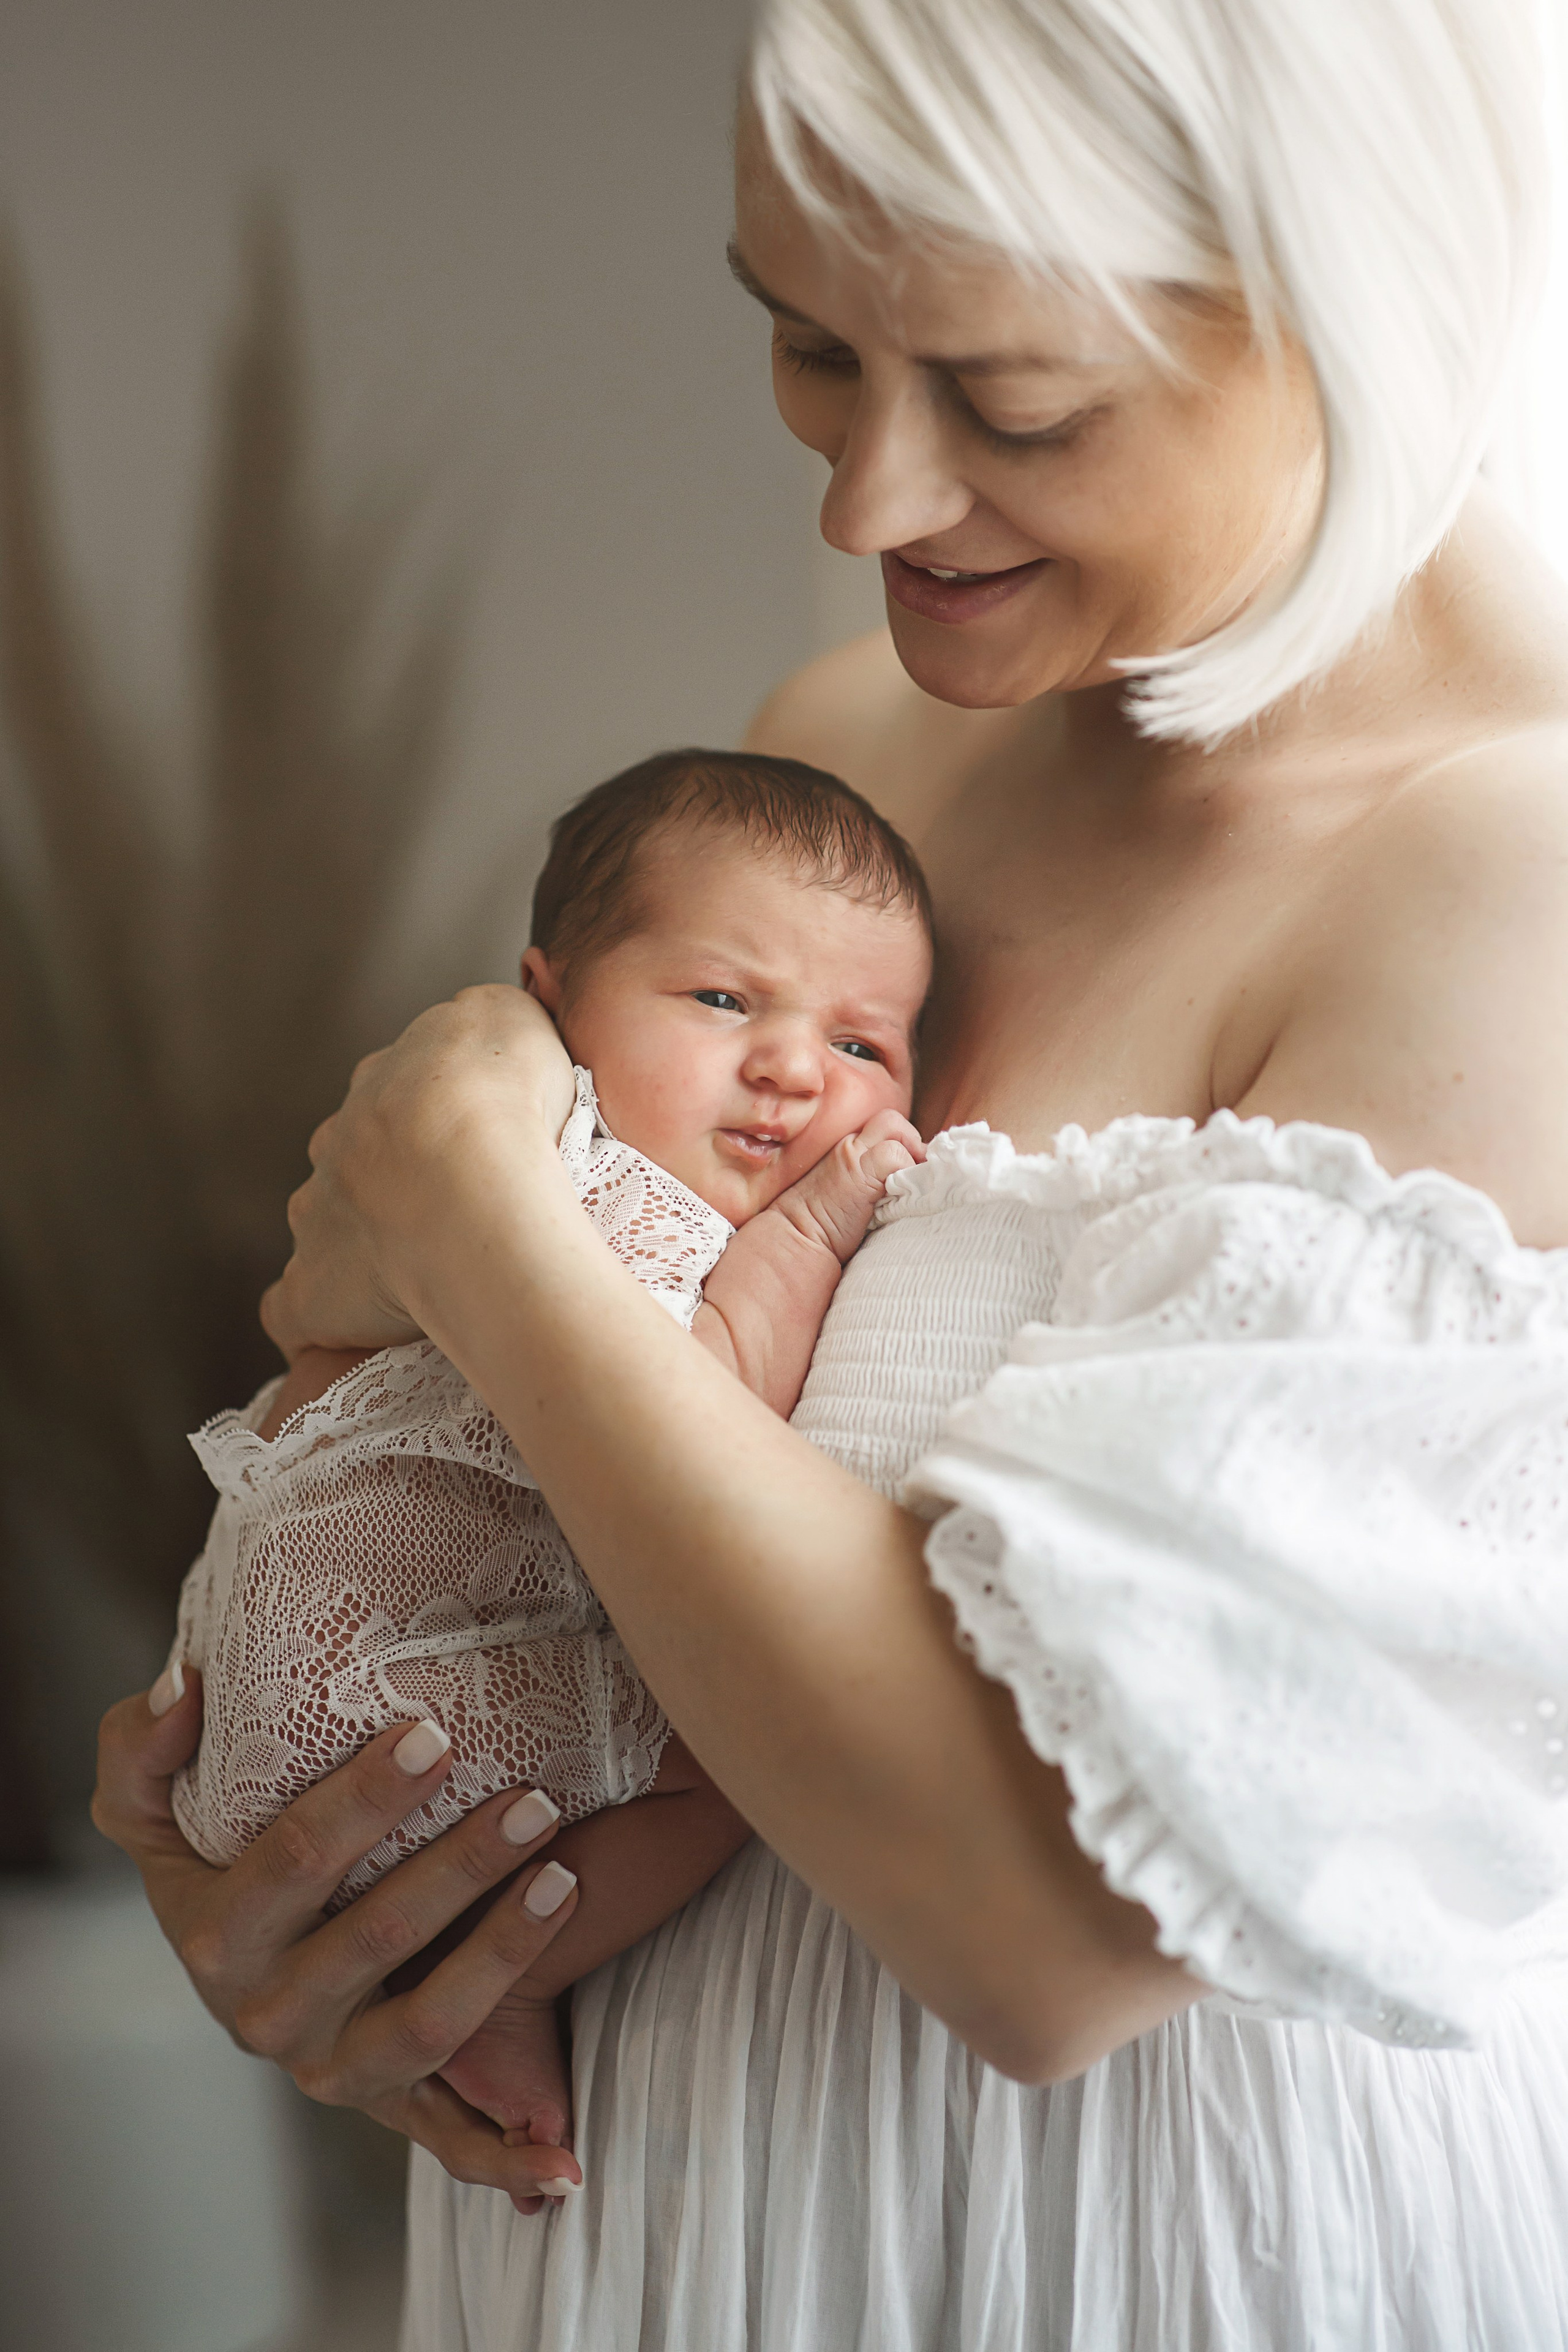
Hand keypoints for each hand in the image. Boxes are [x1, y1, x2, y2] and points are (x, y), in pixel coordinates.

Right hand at [93, 1669, 585, 2205]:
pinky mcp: (388, 2104)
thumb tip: (181, 1685)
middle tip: (536, 1801)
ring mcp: (333, 2067)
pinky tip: (568, 2164)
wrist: (228, 1951)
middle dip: (460, 1866)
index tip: (433, 1736)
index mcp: (214, 1938)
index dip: (363, 1802)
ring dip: (503, 1959)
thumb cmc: (203, 1853)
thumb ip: (142, 1745)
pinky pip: (449, 2144)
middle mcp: (269, 2015)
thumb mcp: (147, 1802)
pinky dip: (508, 2161)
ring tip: (567, 1877)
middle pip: (377, 1940)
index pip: (294, 1863)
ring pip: (427, 2028)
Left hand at [262, 986, 575, 1360]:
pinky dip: (313, 1318)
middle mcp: (338, 1145)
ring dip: (357, 1246)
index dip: (438, 1122)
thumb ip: (492, 1021)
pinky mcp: (312, 1291)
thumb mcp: (512, 1022)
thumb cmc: (505, 1099)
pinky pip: (296, 1309)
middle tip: (455, 1214)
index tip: (481, 1149)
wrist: (469, 1172)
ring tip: (419, 1277)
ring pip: (324, 1226)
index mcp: (384, 1088)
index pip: (400, 1098)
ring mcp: (317, 1217)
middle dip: (389, 1181)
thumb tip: (487, 1032)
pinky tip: (343, 1330)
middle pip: (354, 1159)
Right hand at [773, 1108, 925, 1263]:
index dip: (903, 1146)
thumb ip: (871, 1179)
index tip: (906, 1175)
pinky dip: (907, 1174)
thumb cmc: (822, 1225)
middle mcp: (848, 1143)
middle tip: (913, 1176)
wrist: (794, 1237)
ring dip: (912, 1157)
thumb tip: (910, 1183)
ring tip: (908, 1187)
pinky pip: (897, 1156)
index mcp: (846, 1148)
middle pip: (892, 1120)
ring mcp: (852, 1154)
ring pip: (898, 1130)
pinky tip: (899, 1198)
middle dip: (911, 1144)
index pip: (885, 1128)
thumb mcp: (847, 1192)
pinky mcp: (858, 1170)